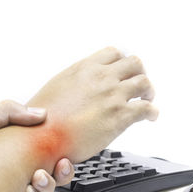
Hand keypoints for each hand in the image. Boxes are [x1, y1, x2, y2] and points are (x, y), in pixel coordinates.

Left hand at [0, 100, 73, 191]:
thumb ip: (8, 112)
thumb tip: (41, 114)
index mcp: (16, 148)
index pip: (46, 151)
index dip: (61, 155)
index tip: (64, 156)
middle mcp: (18, 167)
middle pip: (52, 173)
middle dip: (62, 173)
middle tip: (58, 166)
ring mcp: (12, 186)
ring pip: (44, 190)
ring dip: (48, 187)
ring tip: (37, 180)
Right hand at [27, 47, 158, 162]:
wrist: (40, 137)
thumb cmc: (42, 118)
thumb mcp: (58, 86)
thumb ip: (78, 81)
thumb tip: (85, 86)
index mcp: (85, 68)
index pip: (114, 53)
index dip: (123, 63)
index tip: (125, 72)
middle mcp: (101, 78)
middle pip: (135, 63)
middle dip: (140, 73)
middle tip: (139, 86)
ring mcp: (113, 95)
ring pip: (144, 83)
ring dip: (148, 91)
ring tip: (147, 100)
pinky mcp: (120, 116)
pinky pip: (147, 109)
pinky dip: (152, 112)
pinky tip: (151, 117)